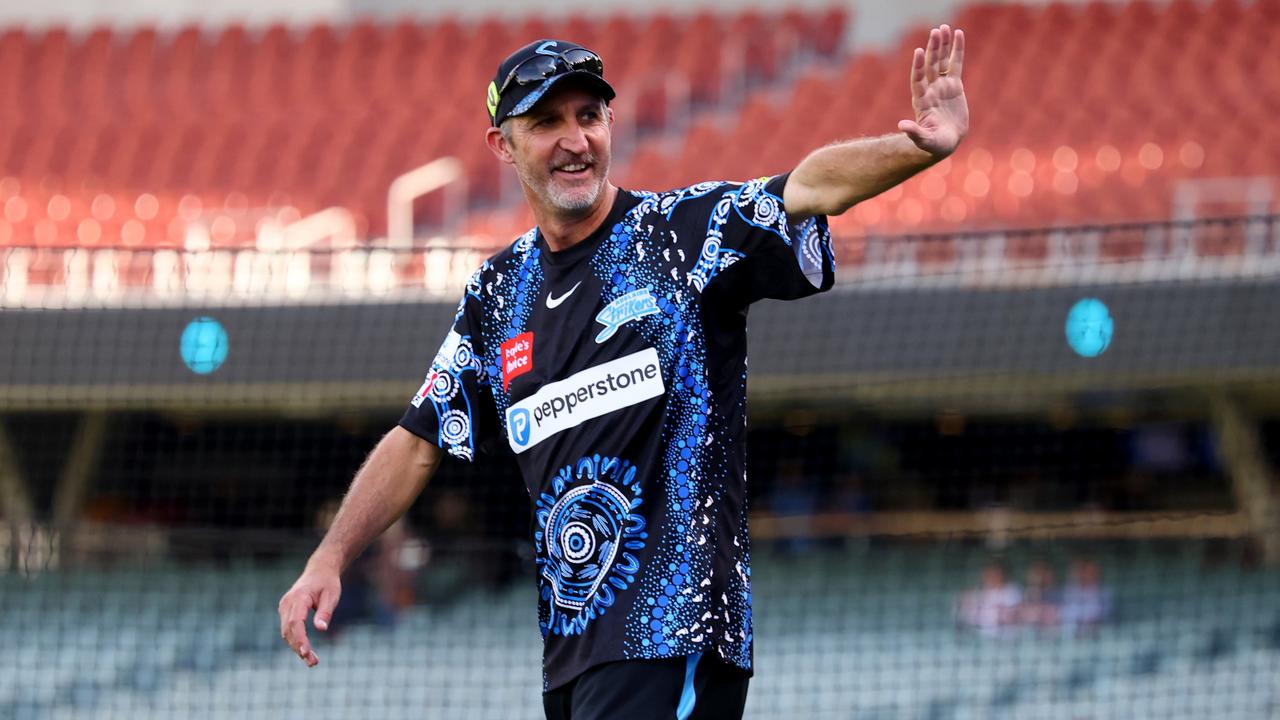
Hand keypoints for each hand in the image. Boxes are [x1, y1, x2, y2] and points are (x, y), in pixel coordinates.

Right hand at [278, 563, 341, 666]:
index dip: (300, 639)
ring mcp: (284, 607)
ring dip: (296, 647)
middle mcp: (287, 603)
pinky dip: (295, 640)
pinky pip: (287, 629)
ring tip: (312, 661)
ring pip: (286, 632)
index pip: (296, 622)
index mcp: (299, 597)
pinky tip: (305, 650)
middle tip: (313, 663)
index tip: (306, 653)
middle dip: (299, 648)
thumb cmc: (328, 583)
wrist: (319, 570)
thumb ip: (325, 612)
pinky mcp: (285, 611)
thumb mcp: (332, 596)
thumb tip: (321, 629)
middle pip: (289, 630)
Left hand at [898, 24, 968, 156]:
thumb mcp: (925, 141)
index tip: (918, 52)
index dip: (917, 67)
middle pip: (930, 65)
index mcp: (922, 101)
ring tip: (944, 28)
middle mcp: (930, 90)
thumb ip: (915, 132)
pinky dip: (957, 50)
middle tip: (936, 31)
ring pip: (941, 61)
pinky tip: (958, 34)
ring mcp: (941, 86)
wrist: (946, 142)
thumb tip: (901, 126)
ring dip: (942, 45)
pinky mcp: (954, 86)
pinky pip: (955, 64)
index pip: (918, 80)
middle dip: (933, 49)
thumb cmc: (934, 144)